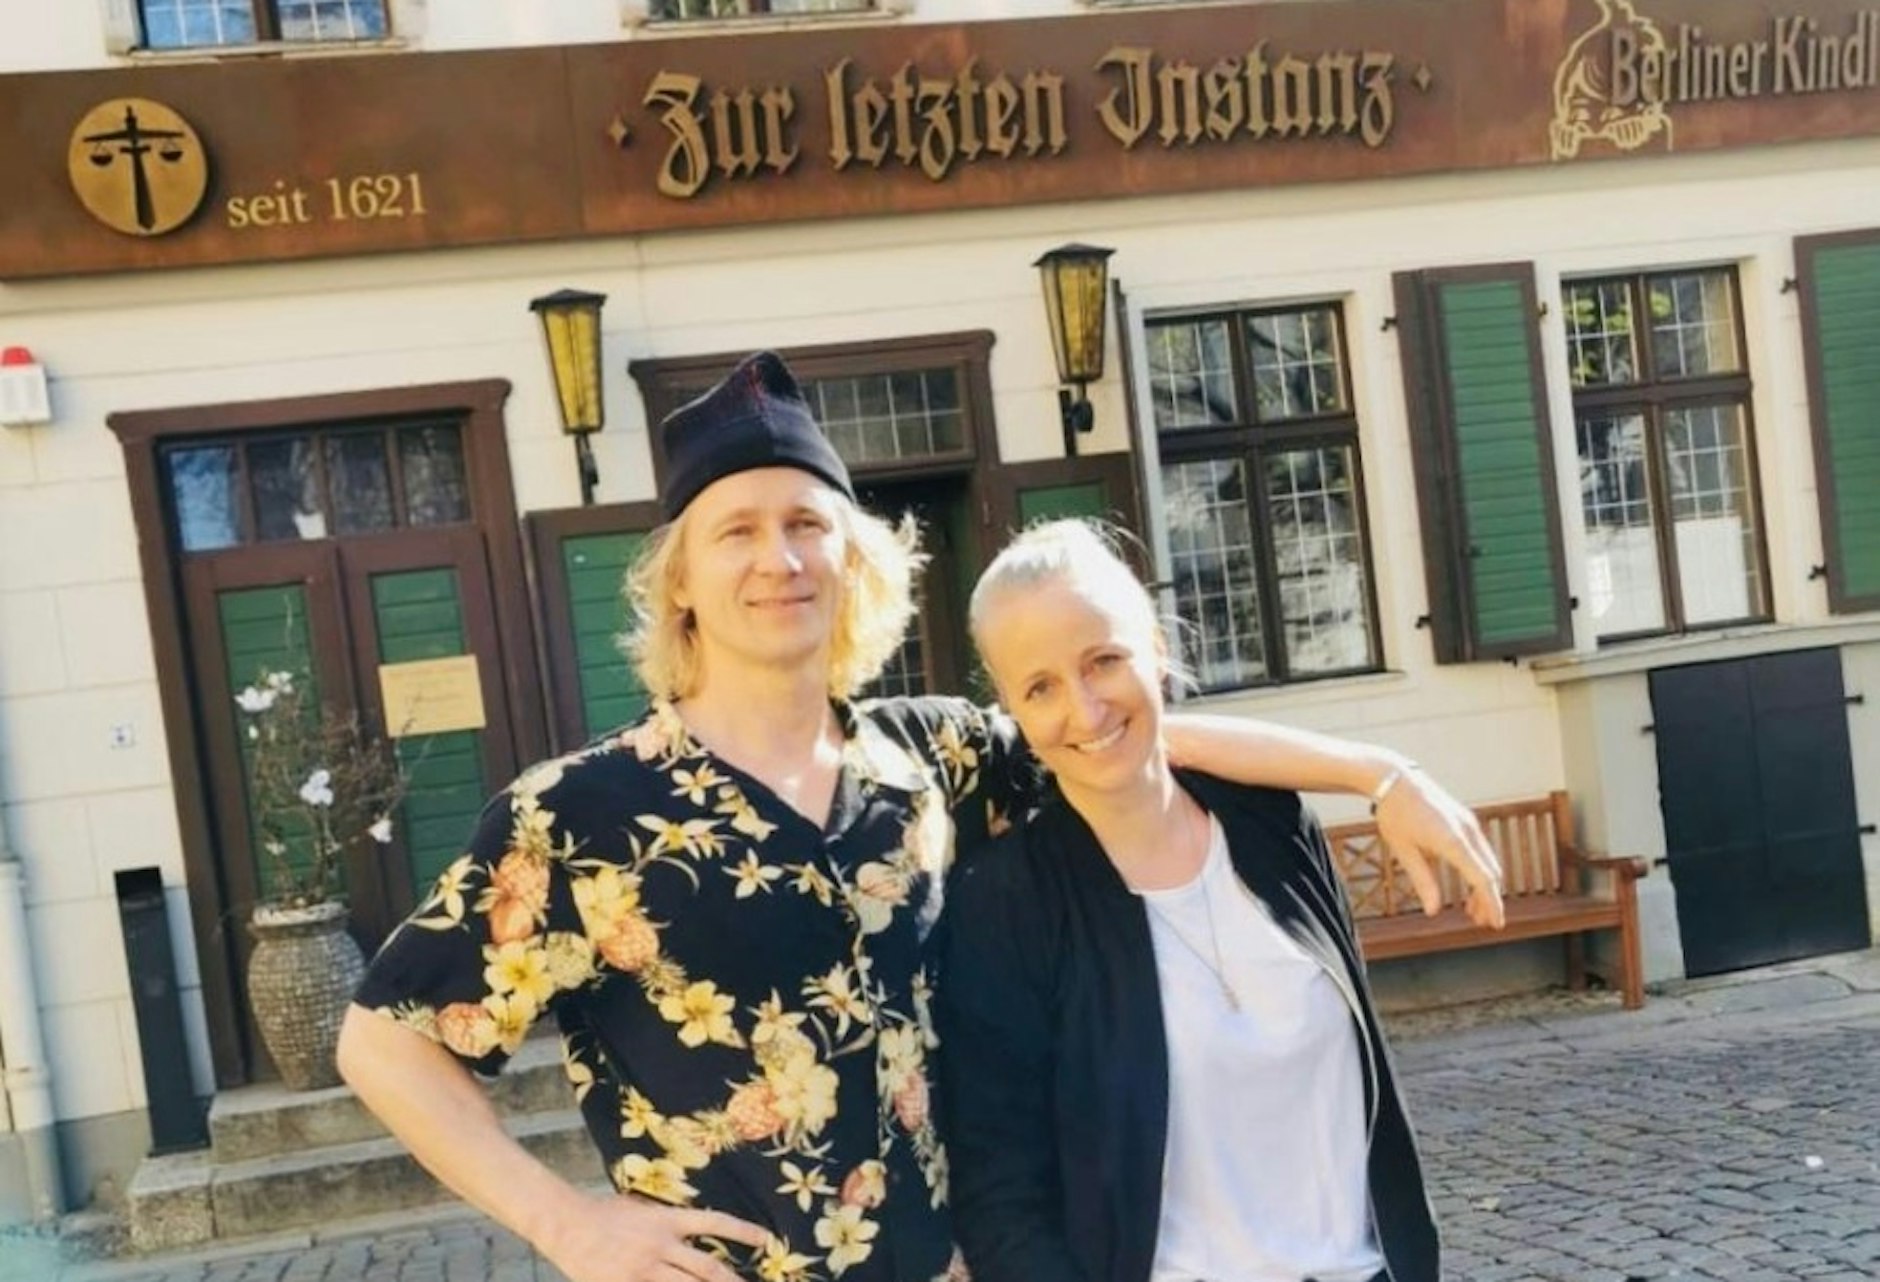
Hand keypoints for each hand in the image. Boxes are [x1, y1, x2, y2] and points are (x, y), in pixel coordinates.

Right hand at [537, 1191, 770, 1281]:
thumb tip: (690, 1227)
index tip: (765, 1239)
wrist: (567, 1224)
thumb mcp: (640, 1206)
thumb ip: (666, 1219)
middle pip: (706, 1267)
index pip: (713, 1222)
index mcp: (666, 1220)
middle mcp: (660, 1246)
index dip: (741, 1231)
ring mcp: (643, 1270)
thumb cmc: (603, 1213)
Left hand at [1373, 769, 1505, 929]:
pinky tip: (1468, 884)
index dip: (1491, 903)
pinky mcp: (1464, 820)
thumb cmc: (1395, 814)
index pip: (1482, 879)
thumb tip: (1433, 911)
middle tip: (1482, 923)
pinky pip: (1480, 850)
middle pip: (1490, 873)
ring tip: (1472, 910)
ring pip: (1487, 861)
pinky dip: (1479, 869)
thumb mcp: (1404, 851)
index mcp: (1453, 840)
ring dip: (1484, 886)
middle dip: (1489, 899)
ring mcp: (1468, 823)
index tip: (1496, 924)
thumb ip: (1422, 881)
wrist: (1394, 778)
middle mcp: (1467, 831)